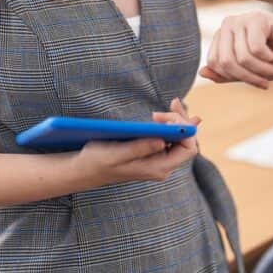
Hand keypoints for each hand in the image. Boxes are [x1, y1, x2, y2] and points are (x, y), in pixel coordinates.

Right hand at [73, 98, 200, 184]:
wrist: (85, 170)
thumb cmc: (97, 162)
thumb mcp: (116, 154)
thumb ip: (140, 149)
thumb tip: (164, 141)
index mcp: (157, 168)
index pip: (188, 149)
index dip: (185, 129)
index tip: (167, 116)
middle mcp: (162, 165)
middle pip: (187, 141)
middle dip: (182, 120)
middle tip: (172, 102)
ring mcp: (158, 159)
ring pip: (179, 138)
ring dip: (177, 119)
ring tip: (172, 102)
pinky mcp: (151, 152)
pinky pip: (169, 137)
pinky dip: (170, 123)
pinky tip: (171, 112)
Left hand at [199, 11, 272, 88]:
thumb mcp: (252, 72)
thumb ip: (228, 74)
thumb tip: (201, 72)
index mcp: (223, 36)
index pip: (214, 63)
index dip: (235, 78)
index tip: (257, 82)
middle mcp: (228, 24)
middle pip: (225, 62)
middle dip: (248, 77)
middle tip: (267, 81)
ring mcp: (242, 19)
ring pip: (241, 58)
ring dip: (262, 70)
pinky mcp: (257, 18)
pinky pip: (255, 49)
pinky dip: (268, 60)